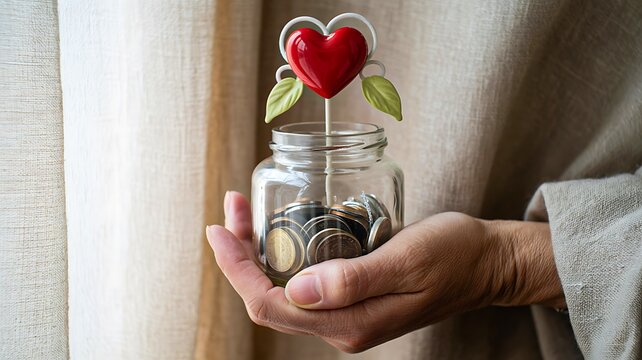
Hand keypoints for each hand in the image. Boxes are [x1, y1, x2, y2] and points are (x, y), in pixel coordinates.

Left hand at [206, 191, 564, 352]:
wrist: (487, 263)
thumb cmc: (455, 254)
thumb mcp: (408, 260)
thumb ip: (354, 280)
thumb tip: (298, 290)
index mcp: (350, 323)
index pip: (270, 304)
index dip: (236, 269)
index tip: (219, 229)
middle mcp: (341, 326)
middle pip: (268, 298)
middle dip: (240, 254)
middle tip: (231, 209)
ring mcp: (346, 315)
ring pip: (281, 290)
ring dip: (256, 252)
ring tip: (245, 212)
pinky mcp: (352, 299)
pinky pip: (301, 284)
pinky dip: (282, 254)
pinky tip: (278, 229)